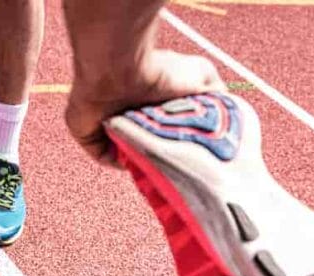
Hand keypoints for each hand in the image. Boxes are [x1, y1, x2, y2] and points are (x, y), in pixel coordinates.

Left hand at [66, 49, 225, 164]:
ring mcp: (106, 122)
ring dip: (139, 160)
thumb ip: (216, 95)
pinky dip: (119, 161)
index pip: (163, 130)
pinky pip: (103, 155)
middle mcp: (129, 111)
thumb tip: (226, 114)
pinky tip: (134, 162)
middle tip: (172, 168)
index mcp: (151, 100)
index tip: (188, 159)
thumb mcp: (204, 75)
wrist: (121, 69)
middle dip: (157, 157)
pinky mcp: (87, 133)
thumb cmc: (161, 71)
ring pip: (125, 150)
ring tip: (156, 167)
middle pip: (144, 144)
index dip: (174, 145)